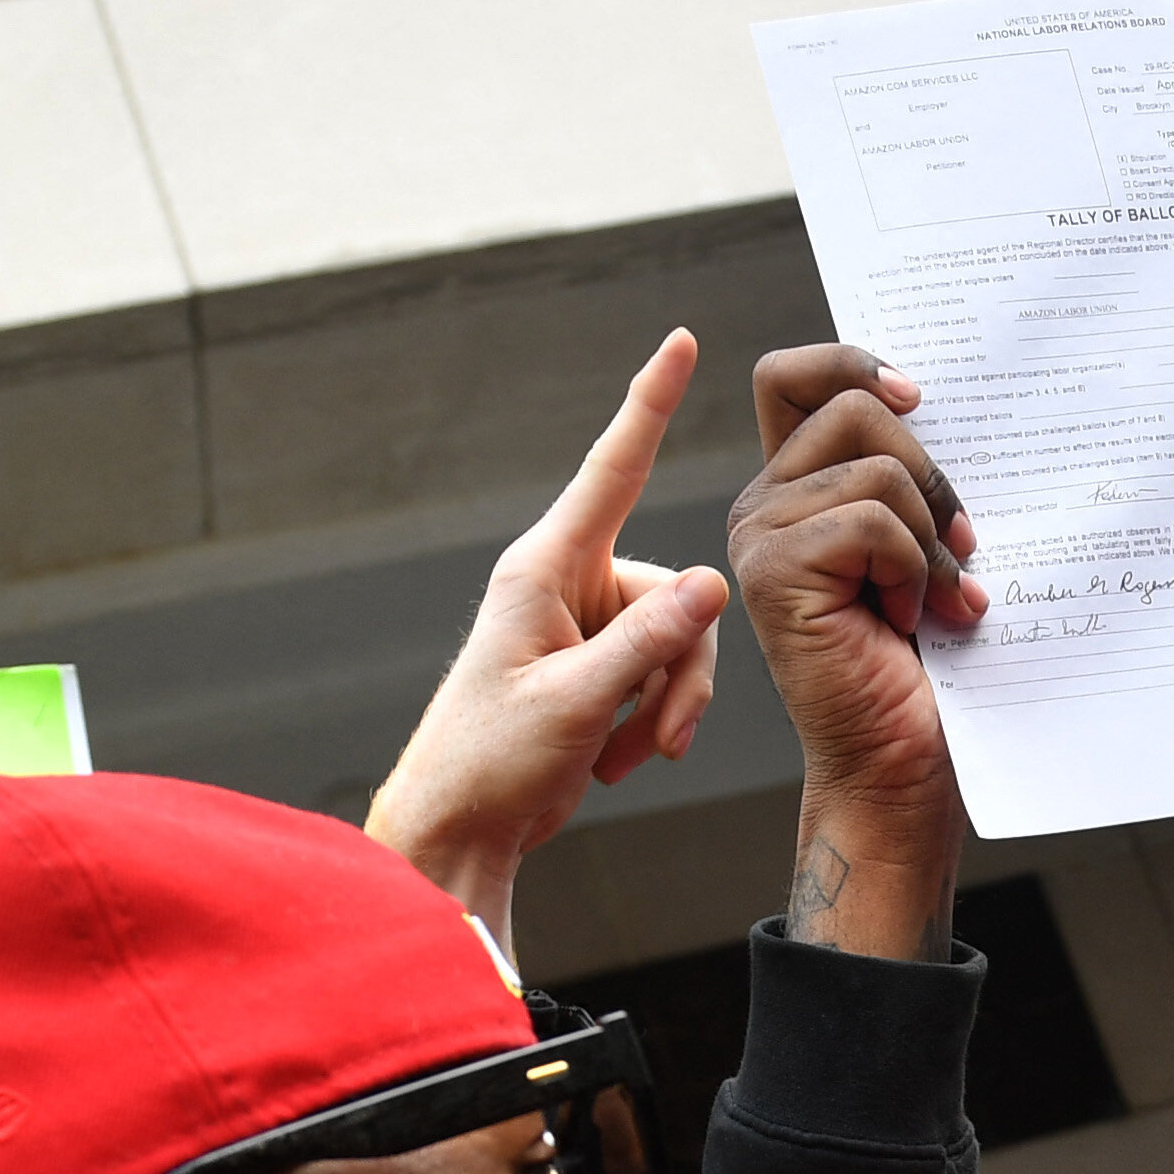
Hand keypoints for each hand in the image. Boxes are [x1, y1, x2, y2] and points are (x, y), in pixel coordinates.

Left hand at [369, 330, 732, 947]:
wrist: (462, 828)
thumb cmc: (490, 762)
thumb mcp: (576, 701)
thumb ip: (649, 642)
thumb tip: (711, 583)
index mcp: (544, 570)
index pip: (614, 469)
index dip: (650, 403)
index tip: (679, 344)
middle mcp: (567, 586)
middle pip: (674, 592)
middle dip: (679, 670)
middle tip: (657, 737)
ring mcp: (584, 627)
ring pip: (680, 639)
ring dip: (668, 705)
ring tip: (627, 753)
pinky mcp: (599, 666)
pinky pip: (665, 673)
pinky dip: (654, 720)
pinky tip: (614, 756)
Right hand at [728, 344, 978, 961]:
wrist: (905, 763)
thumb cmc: (926, 667)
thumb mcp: (927, 546)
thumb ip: (909, 477)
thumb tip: (938, 399)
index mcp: (796, 487)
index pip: (796, 375)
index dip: (853, 361)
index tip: (919, 398)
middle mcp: (764, 502)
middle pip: (850, 404)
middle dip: (929, 467)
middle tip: (962, 544)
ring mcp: (759, 535)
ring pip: (873, 465)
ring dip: (930, 535)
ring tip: (937, 598)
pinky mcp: (771, 571)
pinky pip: (869, 519)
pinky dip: (912, 567)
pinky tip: (910, 619)